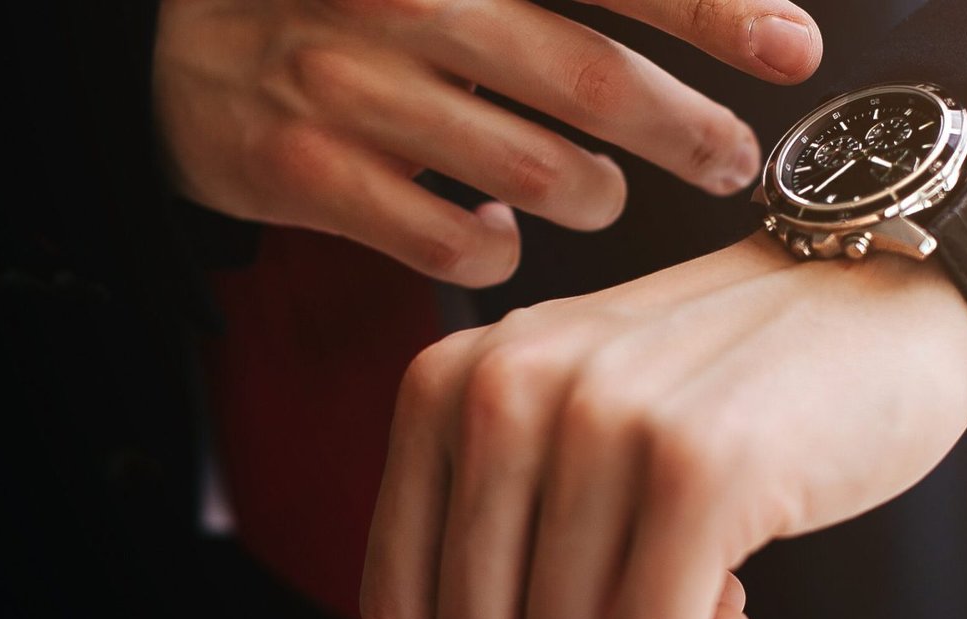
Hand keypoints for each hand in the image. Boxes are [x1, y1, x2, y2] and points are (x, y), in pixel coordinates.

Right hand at [153, 0, 821, 286]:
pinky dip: (495, 246)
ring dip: (597, 193)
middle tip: (731, 156)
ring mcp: (343, 84)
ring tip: (608, 193)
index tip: (797, 49)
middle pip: (589, 77)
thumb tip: (710, 1)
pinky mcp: (301, 171)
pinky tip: (503, 234)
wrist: (170, 38)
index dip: (716, 9)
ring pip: (531, 170)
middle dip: (687, 127)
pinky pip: (446, 239)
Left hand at [330, 233, 966, 618]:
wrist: (880, 297)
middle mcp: (507, 388)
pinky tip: (736, 601)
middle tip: (646, 610)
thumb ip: (454, 564)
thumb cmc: (713, 388)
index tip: (575, 610)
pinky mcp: (702, 464)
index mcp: (449, 383)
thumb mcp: (561, 451)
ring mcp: (603, 419)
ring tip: (699, 587)